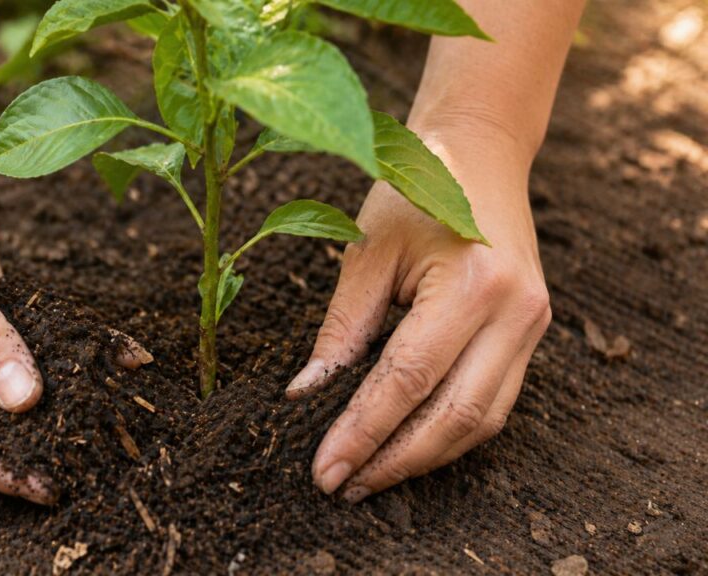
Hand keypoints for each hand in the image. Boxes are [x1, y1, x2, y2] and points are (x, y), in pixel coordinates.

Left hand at [286, 132, 551, 501]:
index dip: (363, 432)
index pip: (407, 381)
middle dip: (394, 459)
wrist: (478, 152)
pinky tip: (408, 444)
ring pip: (482, 419)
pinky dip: (450, 431)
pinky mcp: (532, 332)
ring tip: (370, 476)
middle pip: (455, 416)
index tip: (325, 470)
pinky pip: (495, 401)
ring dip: (424, 456)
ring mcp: (532, 325)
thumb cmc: (413, 189)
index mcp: (471, 286)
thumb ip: (340, 330)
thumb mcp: (367, 252)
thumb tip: (307, 395)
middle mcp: (514, 312)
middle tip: (343, 485)